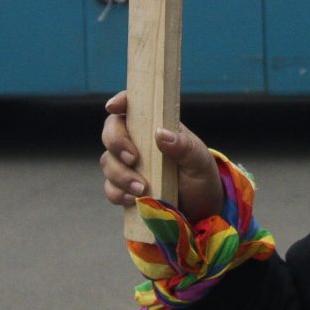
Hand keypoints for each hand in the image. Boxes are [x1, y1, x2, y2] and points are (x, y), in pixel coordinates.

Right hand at [99, 91, 224, 222]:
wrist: (201, 208)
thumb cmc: (200, 176)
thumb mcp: (199, 160)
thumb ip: (183, 146)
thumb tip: (161, 134)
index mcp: (156, 126)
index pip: (133, 106)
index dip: (119, 102)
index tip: (113, 107)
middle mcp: (138, 142)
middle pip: (111, 132)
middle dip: (116, 144)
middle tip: (133, 159)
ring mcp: (128, 165)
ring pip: (108, 162)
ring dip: (120, 175)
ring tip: (143, 189)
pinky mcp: (125, 188)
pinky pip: (110, 188)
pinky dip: (118, 194)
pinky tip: (134, 199)